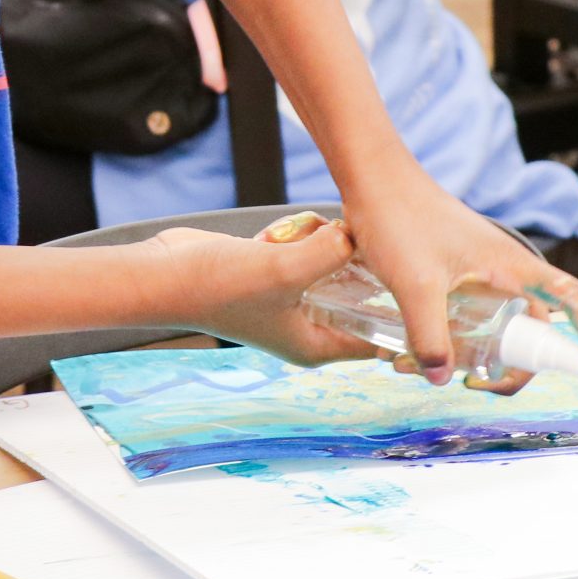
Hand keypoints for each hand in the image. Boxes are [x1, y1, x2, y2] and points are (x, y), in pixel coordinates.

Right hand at [139, 214, 381, 368]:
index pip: (376, 338)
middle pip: (358, 298)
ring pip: (332, 269)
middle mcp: (307, 329)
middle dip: (360, 266)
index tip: (409, 272)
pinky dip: (298, 238)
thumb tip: (355, 234)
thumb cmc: (222, 284)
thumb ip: (331, 253)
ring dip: (324, 245)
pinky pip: (306, 254)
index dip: (397, 311)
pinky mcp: (274, 276)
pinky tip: (280, 232)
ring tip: (308, 234)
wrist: (168, 272)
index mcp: (316, 346)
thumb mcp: (286, 268)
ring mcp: (289, 302)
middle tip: (359, 237)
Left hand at [340, 165, 577, 392]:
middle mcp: (507, 272)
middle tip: (474, 385)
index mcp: (515, 267)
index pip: (574, 301)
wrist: (372, 177)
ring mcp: (482, 274)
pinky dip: (449, 339)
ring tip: (417, 367)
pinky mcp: (455, 276)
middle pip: (535, 330)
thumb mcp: (415, 284)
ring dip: (471, 356)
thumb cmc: (399, 217)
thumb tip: (441, 379)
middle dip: (512, 367)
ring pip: (497, 327)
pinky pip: (469, 317)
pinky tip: (406, 350)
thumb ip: (428, 335)